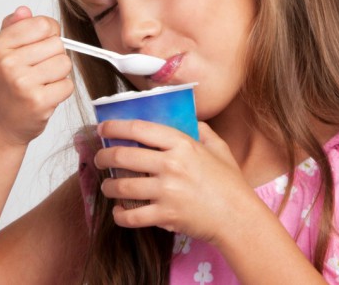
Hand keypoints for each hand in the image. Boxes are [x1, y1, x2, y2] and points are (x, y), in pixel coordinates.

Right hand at [0, 6, 73, 146]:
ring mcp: (23, 83)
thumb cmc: (5, 84)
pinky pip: (67, 84)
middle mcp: (8, 63)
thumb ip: (14, 27)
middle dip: (53, 56)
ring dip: (58, 74)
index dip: (49, 33)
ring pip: (64, 63)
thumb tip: (25, 10)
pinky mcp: (38, 101)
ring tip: (41, 82)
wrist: (1, 122)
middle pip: (57, 44)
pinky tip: (45, 95)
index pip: (43, 24)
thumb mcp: (2, 52)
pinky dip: (61, 90)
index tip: (40, 45)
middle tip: (38, 69)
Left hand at [93, 120, 254, 246]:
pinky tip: (118, 212)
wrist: (239, 218)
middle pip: (123, 156)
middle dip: (103, 156)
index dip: (115, 126)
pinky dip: (120, 215)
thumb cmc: (230, 184)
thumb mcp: (219, 148)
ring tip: (107, 186)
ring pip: (122, 186)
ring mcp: (167, 191)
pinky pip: (132, 216)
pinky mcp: (165, 216)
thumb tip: (188, 120)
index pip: (139, 129)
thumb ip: (202, 131)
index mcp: (182, 145)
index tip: (103, 128)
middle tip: (99, 159)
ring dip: (108, 186)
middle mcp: (171, 165)